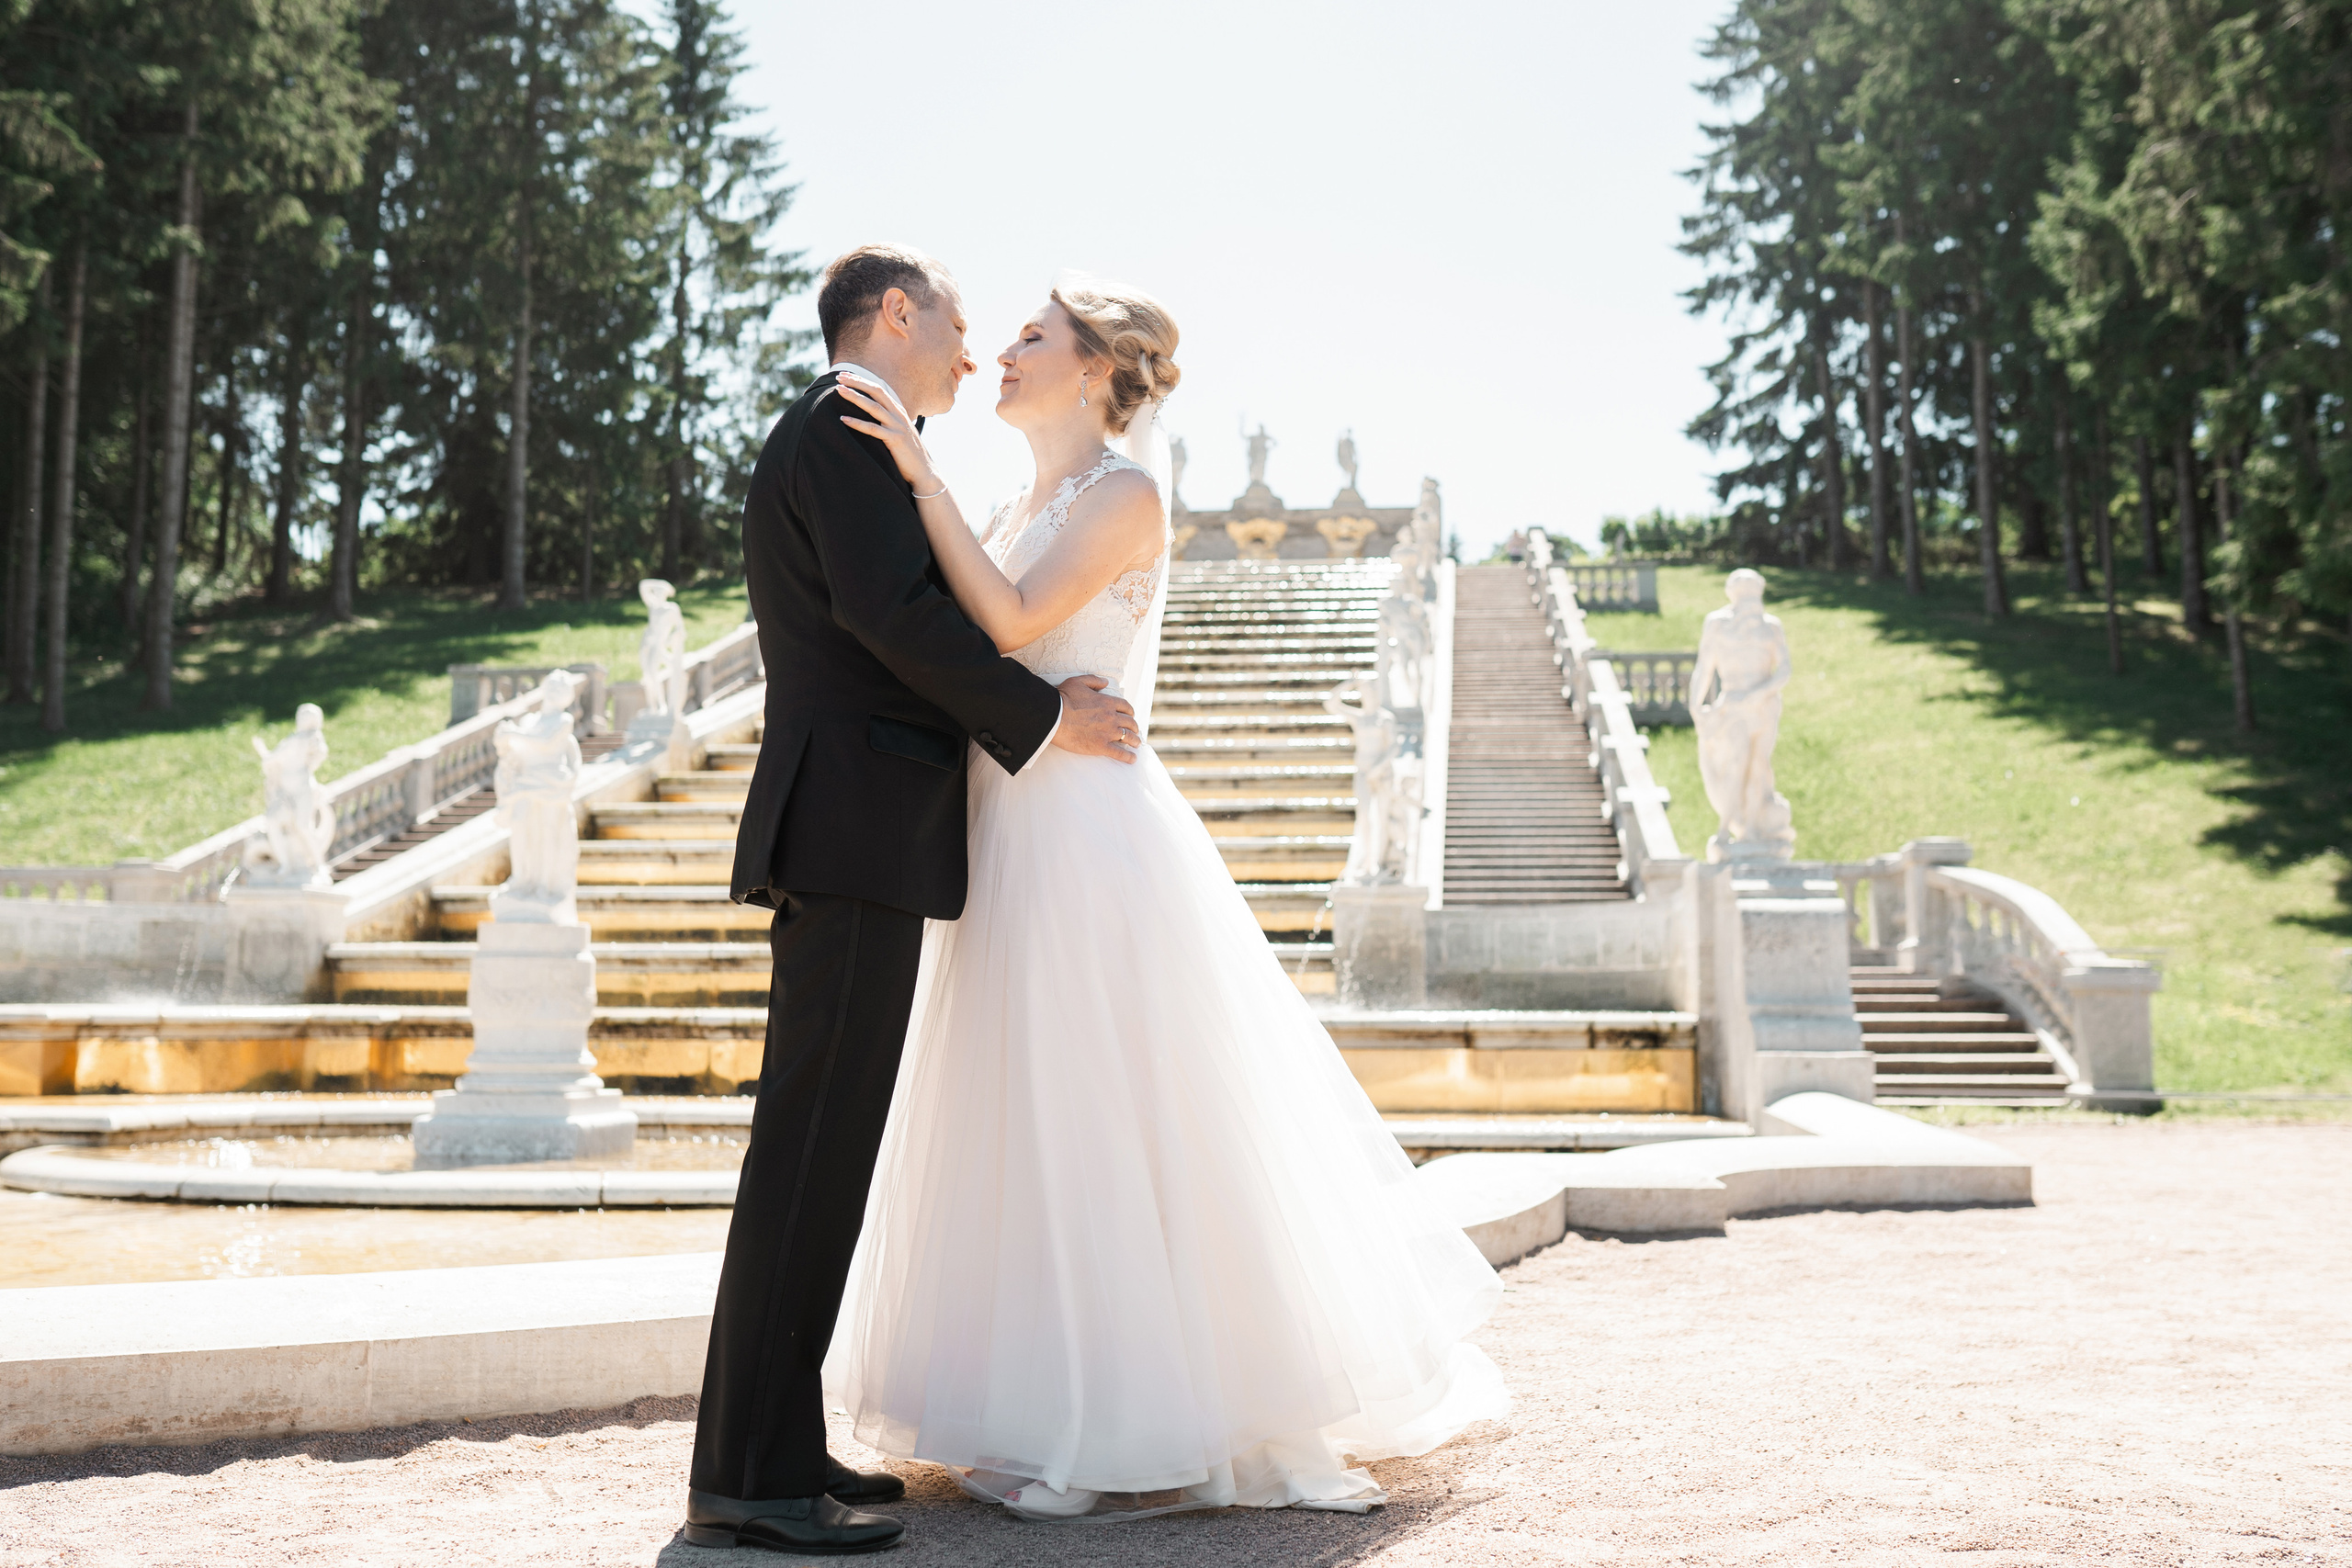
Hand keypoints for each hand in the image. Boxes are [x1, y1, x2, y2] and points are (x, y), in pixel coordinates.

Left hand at [834, 373, 938, 492]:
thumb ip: (887, 421)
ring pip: (874, 407)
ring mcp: (898, 427)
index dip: (862, 381)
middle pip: (876, 392)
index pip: (879, 389)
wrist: (924, 471)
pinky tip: (844, 419)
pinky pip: (873, 429)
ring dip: (855, 397)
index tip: (846, 375)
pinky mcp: (895, 440)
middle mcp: (899, 415)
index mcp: (899, 411)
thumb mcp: (898, 432)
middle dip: (857, 382)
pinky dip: (857, 423)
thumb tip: (871, 416)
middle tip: (839, 377)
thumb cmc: (908, 454)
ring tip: (839, 391)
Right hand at [1050, 675, 1138, 763]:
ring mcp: (1108, 732)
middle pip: (1130, 722)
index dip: (1130, 712)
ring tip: (1137, 744)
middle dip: (1134, 727)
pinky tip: (1132, 759)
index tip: (1130, 716)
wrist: (1054, 716)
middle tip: (1135, 731)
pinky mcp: (1101, 746)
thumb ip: (1094, 680)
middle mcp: (1111, 717)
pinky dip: (1128, 756)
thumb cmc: (1063, 698)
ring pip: (1128, 737)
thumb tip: (1106, 682)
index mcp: (1107, 702)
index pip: (1126, 707)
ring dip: (1135, 741)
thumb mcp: (1078, 682)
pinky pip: (1119, 753)